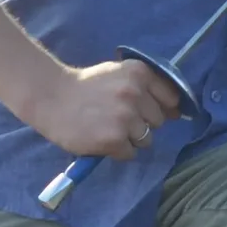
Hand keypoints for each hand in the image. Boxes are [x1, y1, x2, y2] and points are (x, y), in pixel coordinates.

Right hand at [29, 57, 183, 159]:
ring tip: (108, 128)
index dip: (161, 108)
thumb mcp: (117, 75)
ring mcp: (125, 117)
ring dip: (130, 139)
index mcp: (139, 73)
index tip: (146, 111)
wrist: (49, 97)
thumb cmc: (86, 87)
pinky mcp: (114, 139)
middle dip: (142, 123)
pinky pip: (130, 153)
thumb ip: (146, 88)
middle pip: (158, 121)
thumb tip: (177, 112)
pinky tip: (101, 138)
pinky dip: (118, 151)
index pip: (171, 98)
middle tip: (117, 118)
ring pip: (146, 139)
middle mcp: (135, 93)